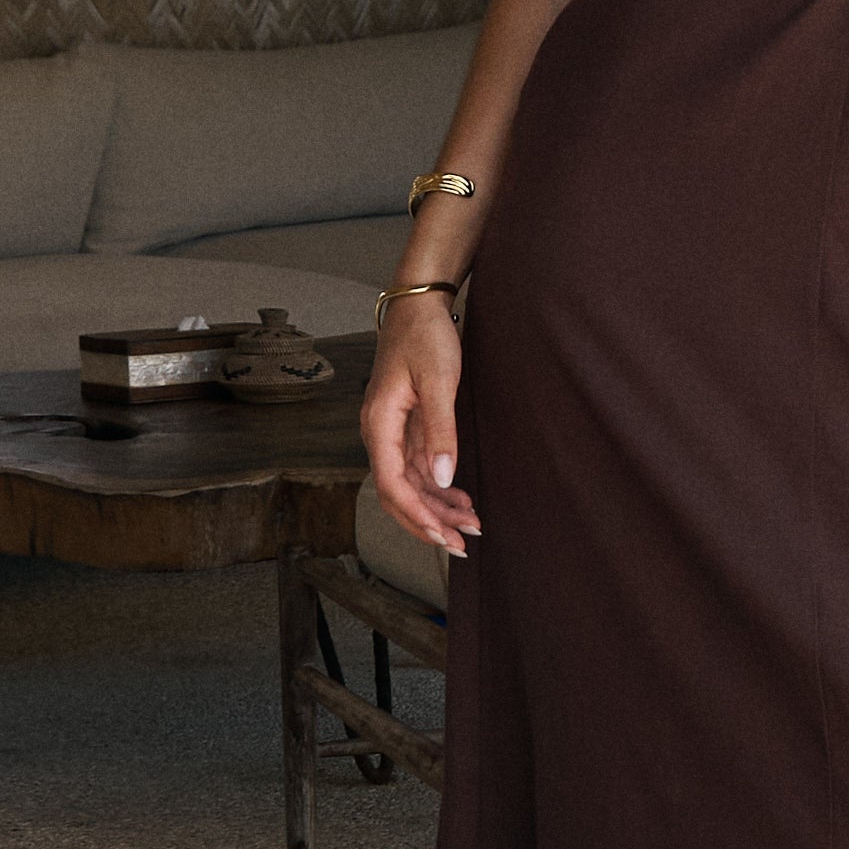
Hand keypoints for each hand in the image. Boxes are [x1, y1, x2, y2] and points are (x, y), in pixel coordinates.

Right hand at [363, 295, 475, 554]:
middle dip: (427, 522)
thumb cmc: (425, 336)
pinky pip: (418, 468)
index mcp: (379, 424)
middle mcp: (379, 433)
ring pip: (409, 484)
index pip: (391, 484)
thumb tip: (441, 478)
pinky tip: (461, 499)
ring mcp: (392, 432)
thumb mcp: (438, 380)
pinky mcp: (406, 427)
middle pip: (397, 493)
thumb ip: (440, 431)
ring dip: (436, 508)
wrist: (418, 305)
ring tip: (470, 525)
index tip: (443, 535)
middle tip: (461, 544)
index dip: (416, 515)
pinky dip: (438, 487)